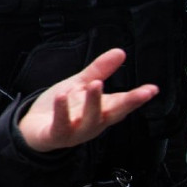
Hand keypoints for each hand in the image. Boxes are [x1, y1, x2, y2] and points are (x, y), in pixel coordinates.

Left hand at [17, 49, 158, 152]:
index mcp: (101, 110)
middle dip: (128, 103)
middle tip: (141, 93)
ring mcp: (76, 131)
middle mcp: (93, 123)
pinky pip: (61, 125)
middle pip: (113, 114)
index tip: (153, 89)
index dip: (138, 97)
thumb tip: (120, 52)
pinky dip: (62, 112)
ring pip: (90, 120)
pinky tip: (62, 97)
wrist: (34, 128)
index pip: (123, 103)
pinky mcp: (56, 135)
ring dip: (94, 103)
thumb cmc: (63, 108)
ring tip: (95, 84)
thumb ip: (99, 70)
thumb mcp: (81, 85)